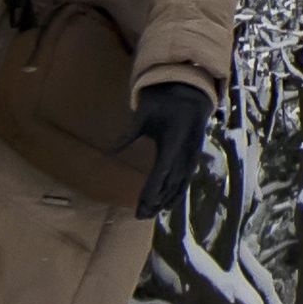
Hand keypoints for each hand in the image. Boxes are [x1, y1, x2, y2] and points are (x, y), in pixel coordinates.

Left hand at [128, 82, 213, 217]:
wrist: (190, 87)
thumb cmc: (164, 98)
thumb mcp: (142, 113)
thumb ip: (127, 134)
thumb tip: (108, 152)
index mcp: (173, 141)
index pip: (161, 172)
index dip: (152, 191)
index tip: (141, 205)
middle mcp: (185, 151)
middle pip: (171, 183)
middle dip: (157, 201)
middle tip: (141, 216)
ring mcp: (192, 153)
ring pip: (181, 182)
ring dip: (168, 200)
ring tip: (154, 213)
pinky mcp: (194, 153)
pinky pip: (186, 176)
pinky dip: (178, 190)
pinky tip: (170, 200)